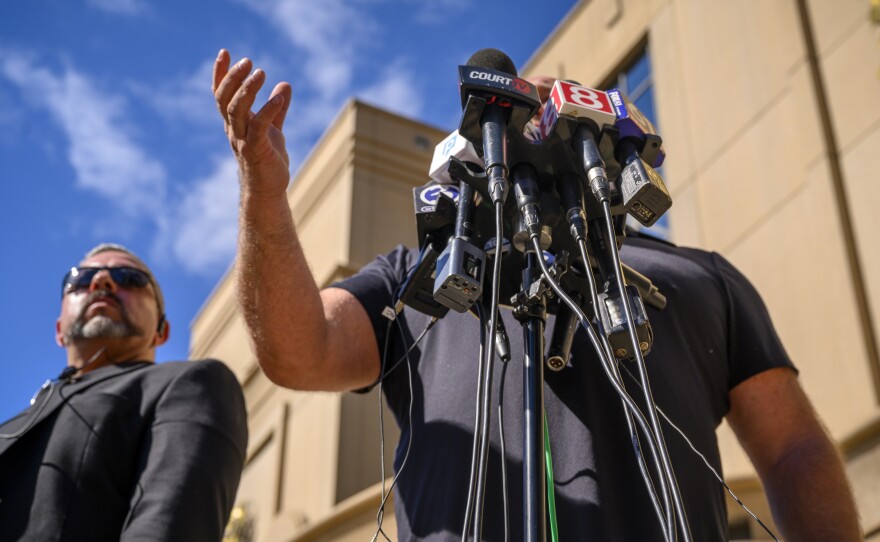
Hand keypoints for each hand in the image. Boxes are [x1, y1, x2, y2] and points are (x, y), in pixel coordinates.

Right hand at [213, 49, 292, 197]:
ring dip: (247, 90)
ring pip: (236, 110)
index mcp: (234, 122)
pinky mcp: (256, 150)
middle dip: (233, 78)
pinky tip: (279, 97)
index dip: (220, 74)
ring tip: (261, 72)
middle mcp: (233, 129)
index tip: (224, 52)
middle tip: (247, 61)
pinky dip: (268, 110)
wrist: (268, 189)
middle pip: (224, 99)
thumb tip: (285, 84)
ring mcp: (242, 140)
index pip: (221, 94)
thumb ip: (278, 108)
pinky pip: (258, 127)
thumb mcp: (274, 129)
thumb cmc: (268, 159)